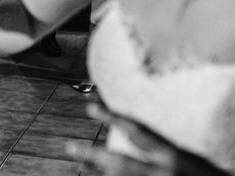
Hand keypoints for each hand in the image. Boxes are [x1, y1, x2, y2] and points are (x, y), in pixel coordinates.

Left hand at [66, 104, 228, 175]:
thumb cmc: (207, 175)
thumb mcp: (188, 159)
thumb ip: (163, 151)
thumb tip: (136, 138)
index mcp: (174, 156)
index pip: (139, 132)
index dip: (113, 118)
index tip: (90, 107)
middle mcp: (163, 173)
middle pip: (121, 164)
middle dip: (93, 155)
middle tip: (70, 147)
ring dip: (98, 175)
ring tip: (79, 167)